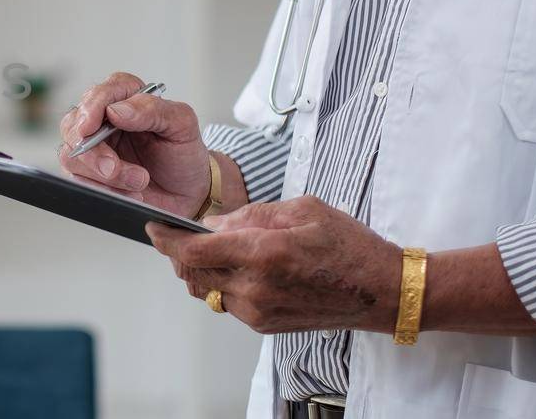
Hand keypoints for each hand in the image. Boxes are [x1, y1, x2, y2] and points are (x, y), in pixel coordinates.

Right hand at [58, 72, 210, 217]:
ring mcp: (94, 148)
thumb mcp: (182, 126)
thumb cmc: (184, 154)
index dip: (90, 109)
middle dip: (92, 152)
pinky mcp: (89, 174)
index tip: (90, 128)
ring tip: (139, 182)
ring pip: (72, 157)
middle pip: (75, 126)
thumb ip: (153, 110)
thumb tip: (116, 110)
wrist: (188, 193)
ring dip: (104, 176)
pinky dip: (103, 190)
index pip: (100, 93)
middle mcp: (104, 119)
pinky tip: (130, 194)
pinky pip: (79, 181)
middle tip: (113, 168)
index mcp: (126, 97)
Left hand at [145, 196, 402, 333]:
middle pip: (191, 273)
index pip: (193, 251)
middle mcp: (255, 288)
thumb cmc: (349, 246)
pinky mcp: (263, 325)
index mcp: (263, 254)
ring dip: (200, 269)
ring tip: (214, 249)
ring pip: (205, 289)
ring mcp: (258, 311)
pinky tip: (239, 268)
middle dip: (178, 253)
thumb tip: (213, 223)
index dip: (166, 239)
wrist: (382, 291)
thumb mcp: (303, 210)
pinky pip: (225, 302)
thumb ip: (251, 215)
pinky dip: (221, 284)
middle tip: (180, 234)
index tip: (154, 228)